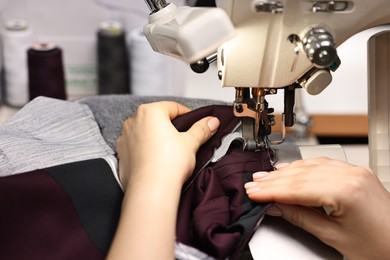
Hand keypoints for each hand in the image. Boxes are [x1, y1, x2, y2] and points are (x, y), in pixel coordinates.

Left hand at [116, 101, 219, 189]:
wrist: (151, 190)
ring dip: (157, 138)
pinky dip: (146, 150)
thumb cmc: (168, 164)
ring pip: (146, 132)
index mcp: (150, 112)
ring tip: (170, 152)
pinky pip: (137, 147)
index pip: (173, 107)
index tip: (196, 124)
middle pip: (157, 118)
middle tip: (185, 139)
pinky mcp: (121, 154)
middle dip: (171, 127)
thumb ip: (201, 129)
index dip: (188, 115)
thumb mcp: (191, 142)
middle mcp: (133, 121)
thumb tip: (212, 121)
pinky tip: (157, 160)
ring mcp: (124, 138)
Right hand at [245, 157, 389, 258]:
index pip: (296, 188)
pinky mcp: (356, 173)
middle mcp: (351, 175)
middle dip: (274, 180)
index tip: (254, 192)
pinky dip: (303, 168)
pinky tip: (290, 170)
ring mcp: (355, 171)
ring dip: (285, 172)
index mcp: (345, 191)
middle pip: (301, 174)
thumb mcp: (333, 237)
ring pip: (310, 166)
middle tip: (253, 184)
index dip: (271, 190)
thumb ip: (300, 217)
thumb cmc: (378, 248)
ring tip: (265, 177)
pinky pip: (323, 164)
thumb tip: (275, 206)